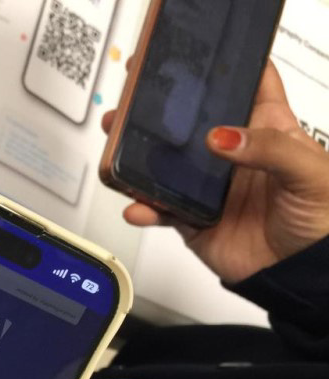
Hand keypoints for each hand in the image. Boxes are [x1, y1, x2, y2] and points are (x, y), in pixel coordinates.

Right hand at [103, 62, 328, 282]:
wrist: (301, 274)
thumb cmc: (322, 218)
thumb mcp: (309, 171)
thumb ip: (269, 149)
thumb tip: (222, 137)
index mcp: (267, 129)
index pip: (246, 86)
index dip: (223, 68)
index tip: (195, 57)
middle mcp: (233, 154)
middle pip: (191, 122)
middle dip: (160, 109)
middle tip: (135, 98)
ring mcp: (209, 186)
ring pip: (165, 163)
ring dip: (138, 153)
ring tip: (119, 144)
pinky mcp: (191, 218)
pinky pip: (159, 209)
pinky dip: (144, 208)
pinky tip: (139, 206)